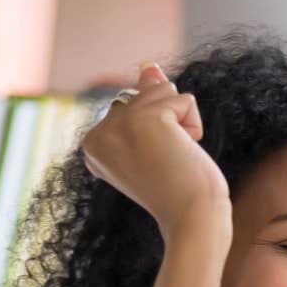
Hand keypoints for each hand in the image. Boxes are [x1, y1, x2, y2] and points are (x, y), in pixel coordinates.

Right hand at [82, 62, 230, 245]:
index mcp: (92, 145)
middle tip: (165, 162)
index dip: (155, 131)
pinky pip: (184, 99)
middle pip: (144, 94)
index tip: (151, 165)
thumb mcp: (155, 142)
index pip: (131, 106)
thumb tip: (149, 67)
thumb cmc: (177, 190)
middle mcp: (97, 133)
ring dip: (181, 122)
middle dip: (166, 123)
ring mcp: (118, 124)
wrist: (191, 219)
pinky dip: (194, 125)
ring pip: (162, 91)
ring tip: (174, 157)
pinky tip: (184, 153)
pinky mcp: (145, 118)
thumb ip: (145, 102)